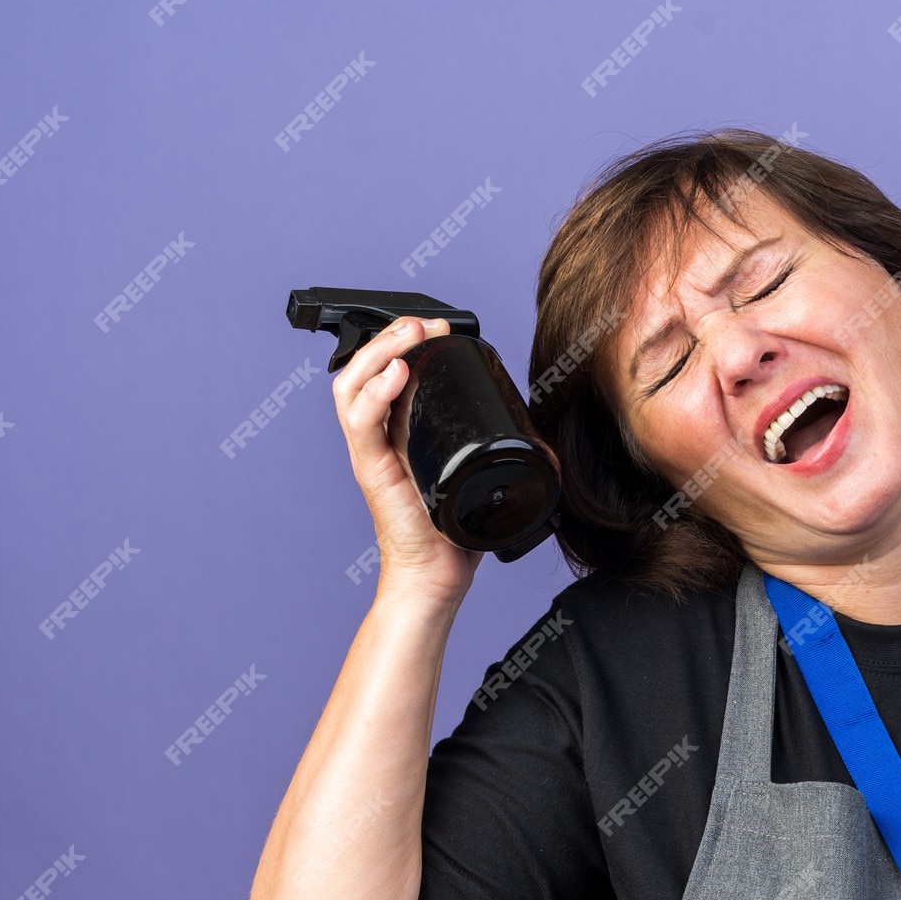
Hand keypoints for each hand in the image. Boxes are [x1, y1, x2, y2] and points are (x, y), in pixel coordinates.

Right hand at [331, 315, 483, 603]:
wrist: (437, 575)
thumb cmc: (455, 533)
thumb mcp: (483, 482)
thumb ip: (507, 461)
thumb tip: (549, 449)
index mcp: (400, 433)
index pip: (387, 374)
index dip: (407, 345)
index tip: (440, 328)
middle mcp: (379, 437)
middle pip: (364, 370)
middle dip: (392, 337)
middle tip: (423, 324)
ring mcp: (372, 452)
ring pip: (351, 387)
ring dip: (377, 352)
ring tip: (407, 336)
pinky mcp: (371, 470)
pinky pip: (361, 423)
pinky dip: (375, 393)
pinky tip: (397, 373)